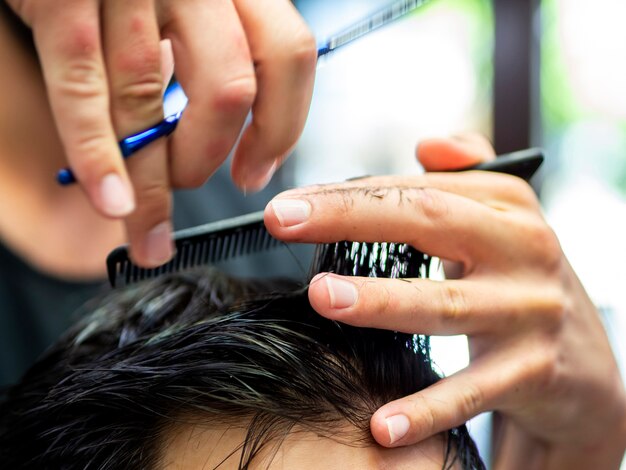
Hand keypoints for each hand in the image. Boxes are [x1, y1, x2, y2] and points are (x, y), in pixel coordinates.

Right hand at [7, 0, 315, 266]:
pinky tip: (113, 204)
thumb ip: (214, 59)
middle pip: (230, 89)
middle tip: (190, 184)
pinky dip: (99, 156)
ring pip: (151, 101)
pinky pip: (84, 91)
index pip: (289, 55)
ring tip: (147, 229)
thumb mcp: (190, 9)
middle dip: (209, 159)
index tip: (255, 174)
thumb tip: (234, 146)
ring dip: (152, 182)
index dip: (281, 128)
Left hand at [264, 136, 625, 468]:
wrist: (586, 363)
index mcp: (507, 206)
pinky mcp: (534, 372)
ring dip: (381, 302)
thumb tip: (427, 144)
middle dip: (350, 219)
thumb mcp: (506, 221)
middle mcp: (524, 249)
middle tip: (282, 222)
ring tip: (322, 297)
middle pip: (428, 222)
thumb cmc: (520, 281)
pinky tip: (381, 424)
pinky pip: (471, 392)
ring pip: (445, 304)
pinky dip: (427, 407)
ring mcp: (529, 311)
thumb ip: (469, 175)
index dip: (348, 193)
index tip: (287, 204)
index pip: (416, 189)